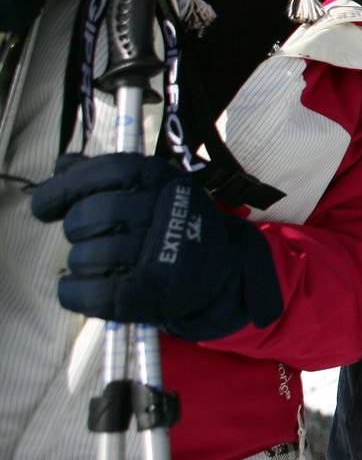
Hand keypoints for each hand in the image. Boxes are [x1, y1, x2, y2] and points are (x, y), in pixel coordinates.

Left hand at [32, 154, 281, 340]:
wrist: (220, 270)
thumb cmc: (175, 224)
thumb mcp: (151, 188)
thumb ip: (105, 175)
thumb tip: (62, 165)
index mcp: (160, 180)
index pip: (102, 172)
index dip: (63, 189)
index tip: (45, 206)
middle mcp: (160, 211)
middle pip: (87, 217)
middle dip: (77, 230)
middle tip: (90, 236)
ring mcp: (157, 254)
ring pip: (84, 257)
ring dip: (82, 263)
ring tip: (101, 263)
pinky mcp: (150, 292)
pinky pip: (88, 293)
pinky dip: (75, 292)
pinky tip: (82, 286)